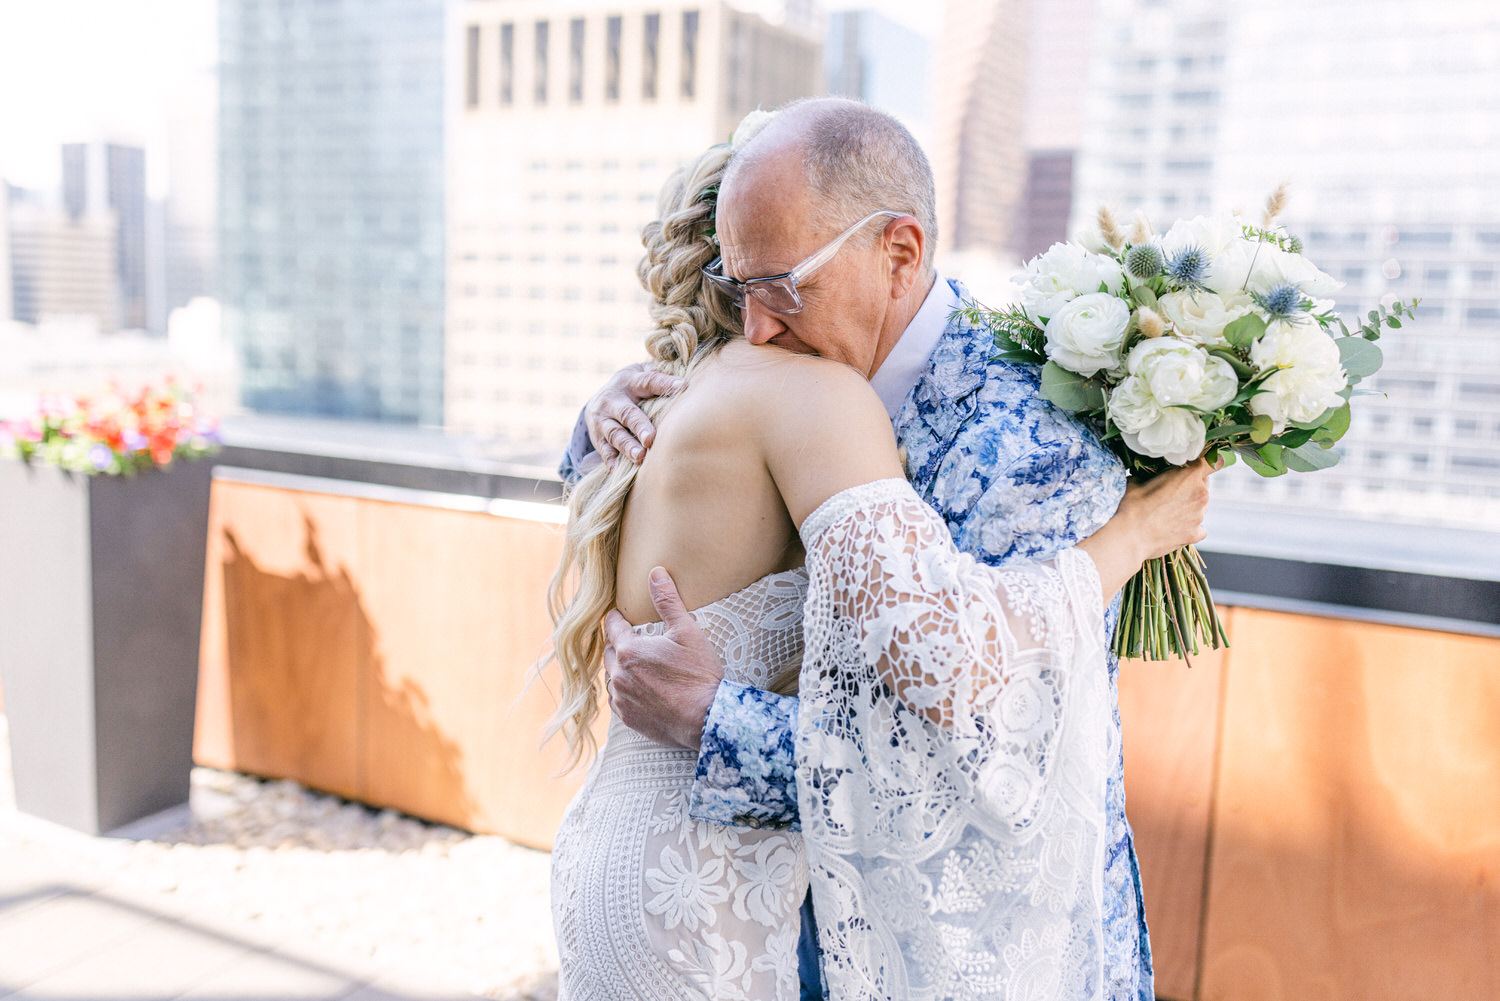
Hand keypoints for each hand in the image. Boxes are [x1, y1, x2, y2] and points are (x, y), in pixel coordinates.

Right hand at [585, 363, 684, 467]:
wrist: (599, 398)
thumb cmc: (635, 388)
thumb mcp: (642, 375)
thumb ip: (660, 376)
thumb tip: (689, 379)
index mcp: (629, 381)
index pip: (648, 381)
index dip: (664, 384)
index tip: (682, 387)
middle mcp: (612, 399)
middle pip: (627, 413)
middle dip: (639, 426)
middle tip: (651, 439)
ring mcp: (601, 419)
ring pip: (614, 434)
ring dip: (626, 446)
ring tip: (639, 457)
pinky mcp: (596, 437)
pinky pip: (604, 451)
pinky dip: (612, 462)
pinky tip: (619, 472)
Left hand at [602, 567, 722, 748]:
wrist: (705, 718)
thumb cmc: (698, 674)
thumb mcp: (686, 631)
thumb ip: (667, 601)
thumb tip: (655, 573)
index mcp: (629, 650)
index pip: (612, 626)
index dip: (616, 617)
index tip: (618, 614)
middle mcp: (619, 675)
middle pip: (609, 652)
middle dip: (617, 643)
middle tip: (629, 638)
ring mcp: (622, 698)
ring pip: (611, 677)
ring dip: (620, 668)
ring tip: (634, 664)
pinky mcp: (628, 717)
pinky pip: (617, 700)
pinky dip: (624, 691)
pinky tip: (638, 688)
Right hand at [1117, 459, 1213, 561]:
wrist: (1128, 536)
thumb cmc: (1131, 506)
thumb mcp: (1138, 479)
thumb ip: (1152, 475)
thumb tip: (1148, 476)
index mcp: (1190, 475)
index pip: (1213, 463)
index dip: (1206, 463)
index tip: (1198, 466)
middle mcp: (1201, 495)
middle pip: (1205, 484)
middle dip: (1191, 485)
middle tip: (1171, 490)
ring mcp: (1199, 516)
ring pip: (1201, 505)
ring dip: (1189, 505)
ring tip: (1168, 511)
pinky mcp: (1195, 534)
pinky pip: (1199, 527)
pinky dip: (1190, 526)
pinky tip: (1175, 526)